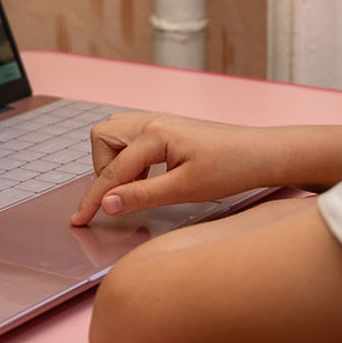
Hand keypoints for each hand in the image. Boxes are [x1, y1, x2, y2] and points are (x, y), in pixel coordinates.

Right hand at [71, 112, 278, 225]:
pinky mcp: (168, 128)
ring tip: (133, 187)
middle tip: (119, 196)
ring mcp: (160, 121)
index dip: (93, 199)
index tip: (79, 221)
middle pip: (102, 138)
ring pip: (115, 133)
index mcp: (154, 134)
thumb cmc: (230, 169)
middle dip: (102, 169)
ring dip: (114, 160)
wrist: (262, 154)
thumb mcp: (184, 190)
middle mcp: (152, 121)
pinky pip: (132, 136)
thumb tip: (105, 204)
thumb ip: (141, 196)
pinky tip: (148, 177)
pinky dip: (129, 157)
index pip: (112, 171)